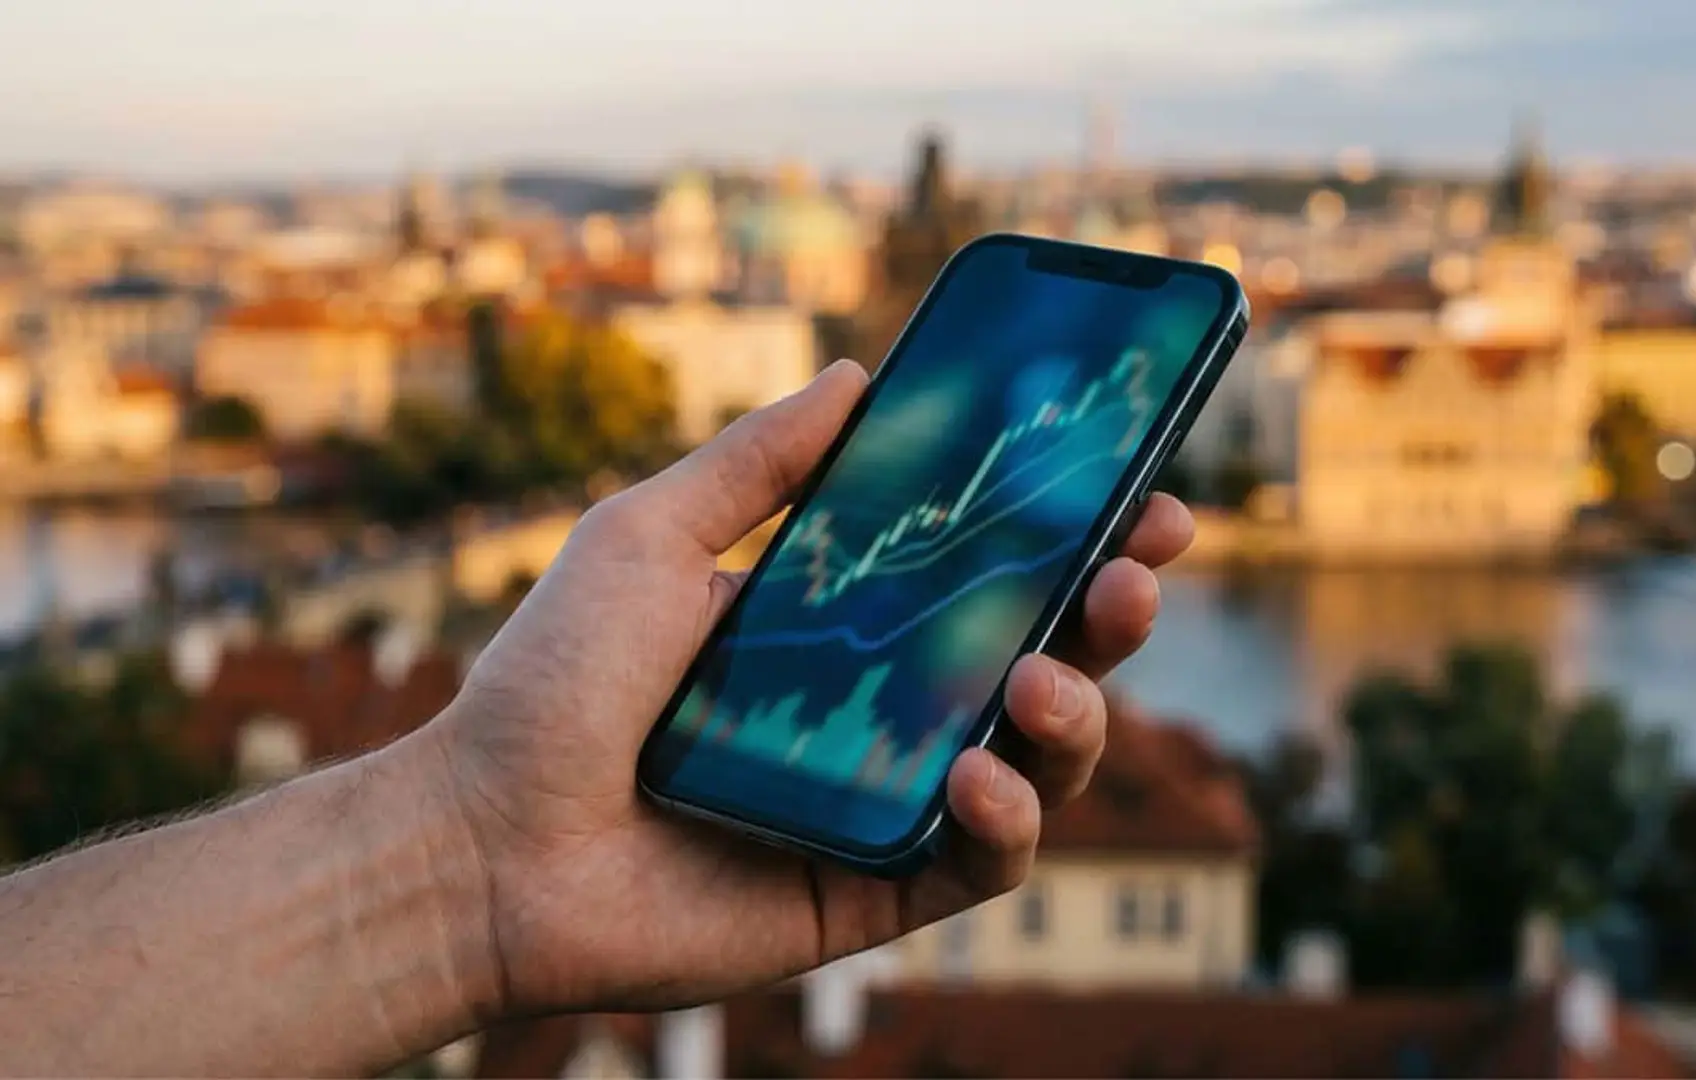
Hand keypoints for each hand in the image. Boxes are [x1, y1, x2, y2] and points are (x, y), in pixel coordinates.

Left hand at [431, 359, 1195, 1017]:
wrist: (481, 842)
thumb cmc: (552, 683)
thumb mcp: (650, 536)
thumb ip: (756, 463)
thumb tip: (855, 370)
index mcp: (846, 627)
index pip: (991, 575)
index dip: (1078, 536)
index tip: (1141, 493)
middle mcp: (883, 711)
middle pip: (1042, 659)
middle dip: (1109, 614)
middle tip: (1134, 572)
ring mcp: (889, 803)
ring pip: (1039, 764)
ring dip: (1077, 715)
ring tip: (1043, 678)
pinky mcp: (877, 893)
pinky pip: (984, 863)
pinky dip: (1008, 820)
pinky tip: (978, 777)